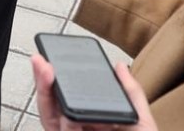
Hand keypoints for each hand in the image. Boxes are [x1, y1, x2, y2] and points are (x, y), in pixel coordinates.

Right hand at [31, 55, 157, 130]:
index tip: (52, 59)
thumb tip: (120, 67)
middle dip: (43, 82)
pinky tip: (68, 114)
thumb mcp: (141, 122)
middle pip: (52, 106)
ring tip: (49, 76)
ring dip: (46, 97)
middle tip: (42, 62)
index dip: (57, 77)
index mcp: (92, 122)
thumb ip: (130, 93)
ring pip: (51, 119)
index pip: (68, 96)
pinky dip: (65, 125)